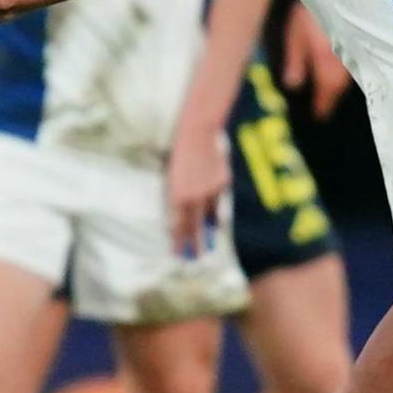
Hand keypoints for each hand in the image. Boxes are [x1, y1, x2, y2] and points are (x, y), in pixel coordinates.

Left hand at [164, 123, 229, 256]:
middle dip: (194, 245)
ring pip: (210, 217)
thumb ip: (176, 199)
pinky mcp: (222, 184)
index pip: (178, 225)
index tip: (178, 255)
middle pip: (194, 227)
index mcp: (176, 196)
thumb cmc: (178, 154)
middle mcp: (194, 197)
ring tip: (209, 247)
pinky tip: (216, 223)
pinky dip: (216, 211)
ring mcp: (210, 191)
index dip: (179, 241)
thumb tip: (180, 217)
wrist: (196, 133)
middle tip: (195, 259)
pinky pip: (218, 201)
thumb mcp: (171, 178)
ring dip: (208, 232)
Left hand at [280, 3, 351, 119]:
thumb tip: (292, 85)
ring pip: (348, 73)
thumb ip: (295, 59)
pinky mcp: (363, 39)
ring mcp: (355, 47)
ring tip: (331, 95)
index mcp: (325, 57)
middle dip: (330, 98)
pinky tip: (343, 72)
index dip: (322, 104)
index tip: (318, 116)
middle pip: (338, 85)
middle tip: (323, 111)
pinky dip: (349, 71)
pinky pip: (358, 62)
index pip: (325, 89)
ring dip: (338, 86)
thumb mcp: (296, 32)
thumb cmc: (309, 7)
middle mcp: (343, 56)